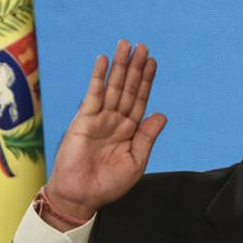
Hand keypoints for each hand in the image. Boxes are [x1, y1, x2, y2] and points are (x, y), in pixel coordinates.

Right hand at [43, 41, 165, 228]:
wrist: (81, 196)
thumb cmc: (108, 184)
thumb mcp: (135, 161)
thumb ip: (147, 137)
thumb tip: (161, 114)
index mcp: (129, 131)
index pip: (140, 100)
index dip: (146, 81)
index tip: (152, 62)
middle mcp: (115, 121)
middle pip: (127, 88)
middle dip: (134, 67)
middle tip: (142, 46)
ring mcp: (99, 119)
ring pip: (112, 87)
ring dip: (119, 66)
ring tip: (126, 46)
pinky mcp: (83, 120)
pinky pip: (93, 94)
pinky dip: (98, 77)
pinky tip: (103, 61)